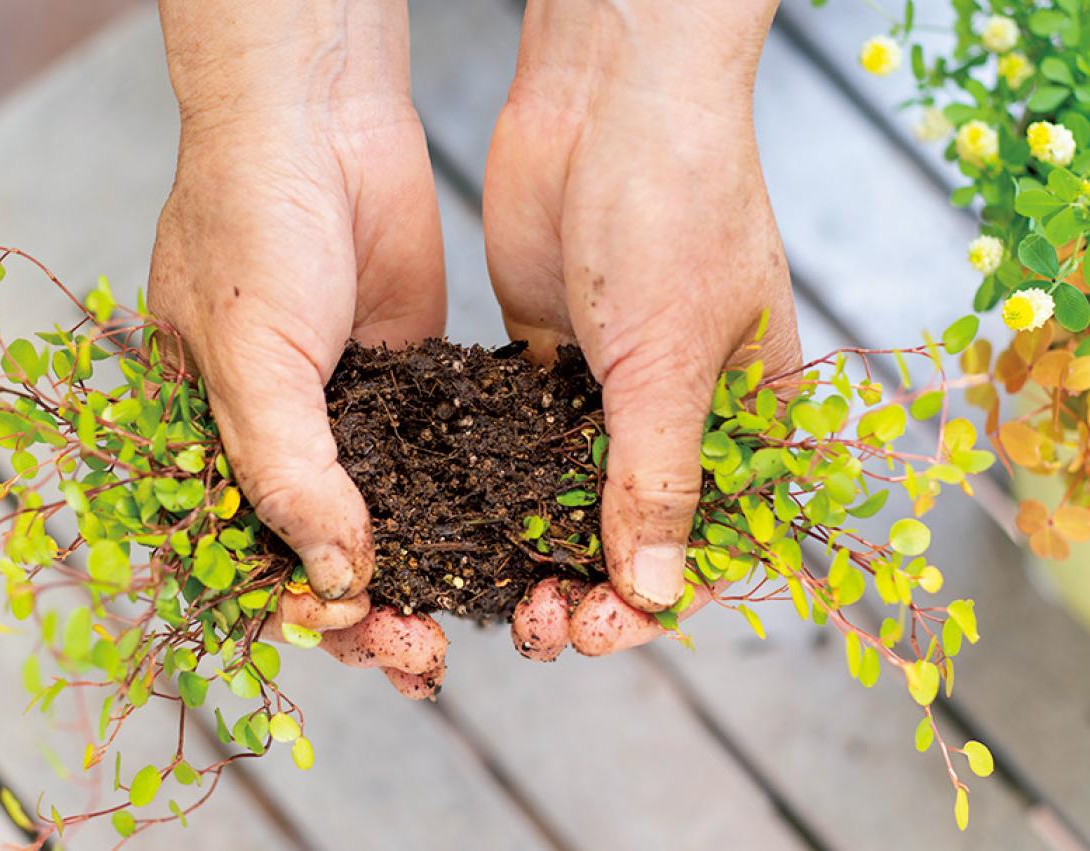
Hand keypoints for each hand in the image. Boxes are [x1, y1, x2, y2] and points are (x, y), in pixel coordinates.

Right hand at [149, 1, 447, 696]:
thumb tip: (338, 581)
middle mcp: (283, 442)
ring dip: (422, 579)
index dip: (301, 613)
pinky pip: (437, 466)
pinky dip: (461, 512)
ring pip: (388, 527)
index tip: (359, 636)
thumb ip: (289, 475)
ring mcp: (351, 416)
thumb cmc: (248, 222)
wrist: (318, 117)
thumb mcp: (250, 359)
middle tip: (423, 653)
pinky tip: (497, 549)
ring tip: (465, 624)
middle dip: (372, 616)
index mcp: (213, 448)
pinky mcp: (412, 383)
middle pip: (324, 561)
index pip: (253, 562)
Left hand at [483, 0, 800, 657]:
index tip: (598, 628)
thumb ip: (655, 479)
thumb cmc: (678, 205)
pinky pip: (524, 444)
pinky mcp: (547, 357)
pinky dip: (502, 487)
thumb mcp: (673, 357)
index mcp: (748, 418)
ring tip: (501, 593)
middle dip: (591, 587)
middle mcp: (681, 411)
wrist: (606, 94)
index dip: (658, 600)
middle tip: (538, 623)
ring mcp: (609, 386)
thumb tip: (654, 592)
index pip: (714, 542)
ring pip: (574, 497)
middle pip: (638, 532)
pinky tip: (467, 524)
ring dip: (539, 549)